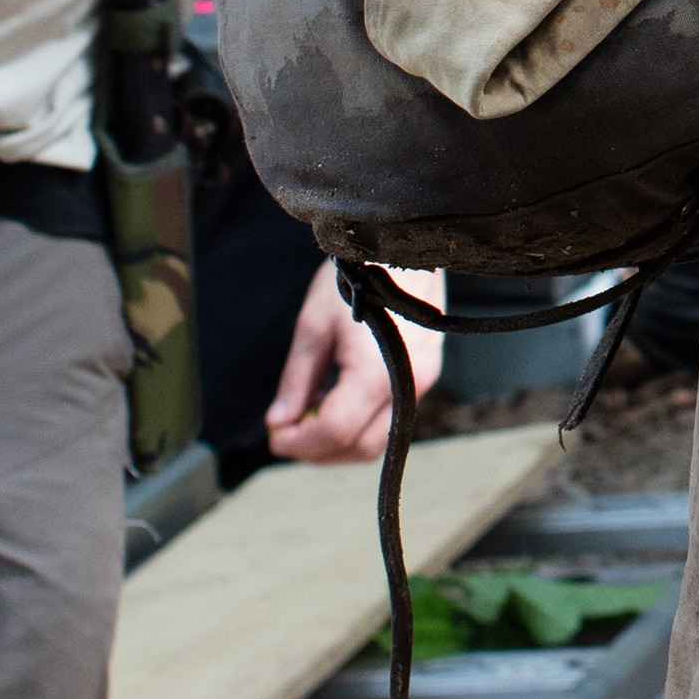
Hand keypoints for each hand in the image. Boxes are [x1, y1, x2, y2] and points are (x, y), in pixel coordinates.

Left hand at [267, 261, 447, 463]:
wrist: (405, 248)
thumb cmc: (359, 276)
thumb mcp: (314, 325)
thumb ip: (297, 380)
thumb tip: (279, 421)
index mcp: (376, 372)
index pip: (334, 431)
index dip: (298, 442)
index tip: (273, 435)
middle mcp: (408, 385)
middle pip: (359, 447)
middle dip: (317, 450)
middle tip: (286, 431)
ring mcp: (422, 382)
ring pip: (377, 440)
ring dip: (338, 442)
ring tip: (308, 414)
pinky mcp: (425, 375)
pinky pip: (389, 419)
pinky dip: (357, 425)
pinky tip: (334, 400)